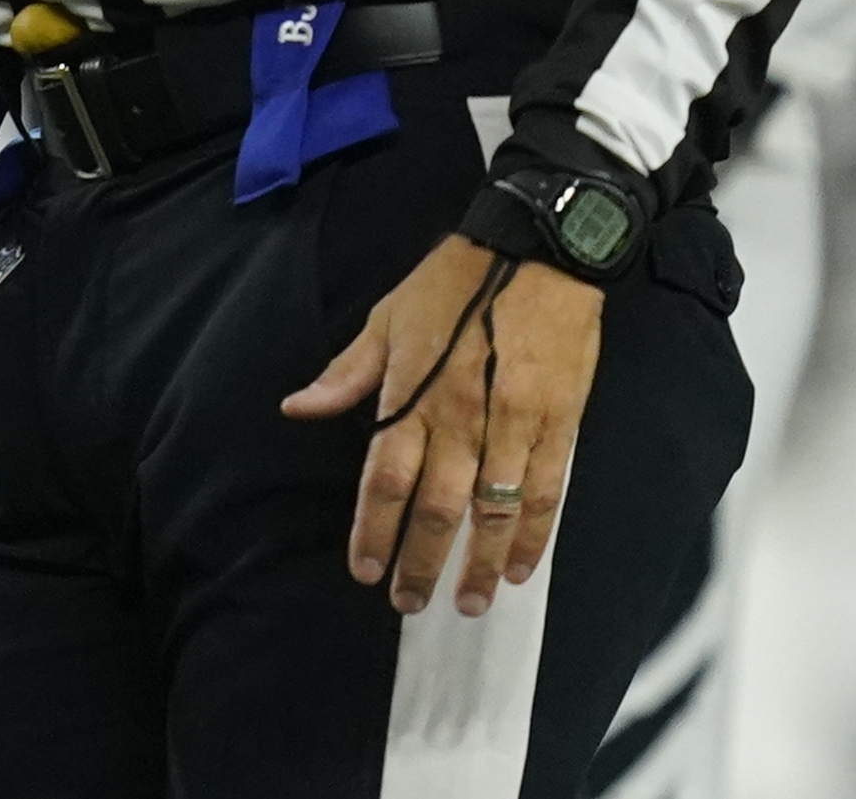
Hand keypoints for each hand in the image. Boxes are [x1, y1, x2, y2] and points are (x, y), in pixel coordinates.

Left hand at [282, 234, 602, 615]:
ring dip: (478, 564)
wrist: (537, 252)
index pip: (384, 479)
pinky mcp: (559, 424)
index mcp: (413, 395)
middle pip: (437, 508)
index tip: (363, 570)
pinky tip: (519, 567)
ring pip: (492, 512)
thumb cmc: (455, 282)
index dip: (372, 529)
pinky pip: (544, 493)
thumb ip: (346, 375)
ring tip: (467, 603)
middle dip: (420, 562)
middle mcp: (461, 419)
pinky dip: (531, 536)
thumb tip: (296, 408)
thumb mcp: (386, 319)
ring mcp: (514, 425)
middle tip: (408, 602)